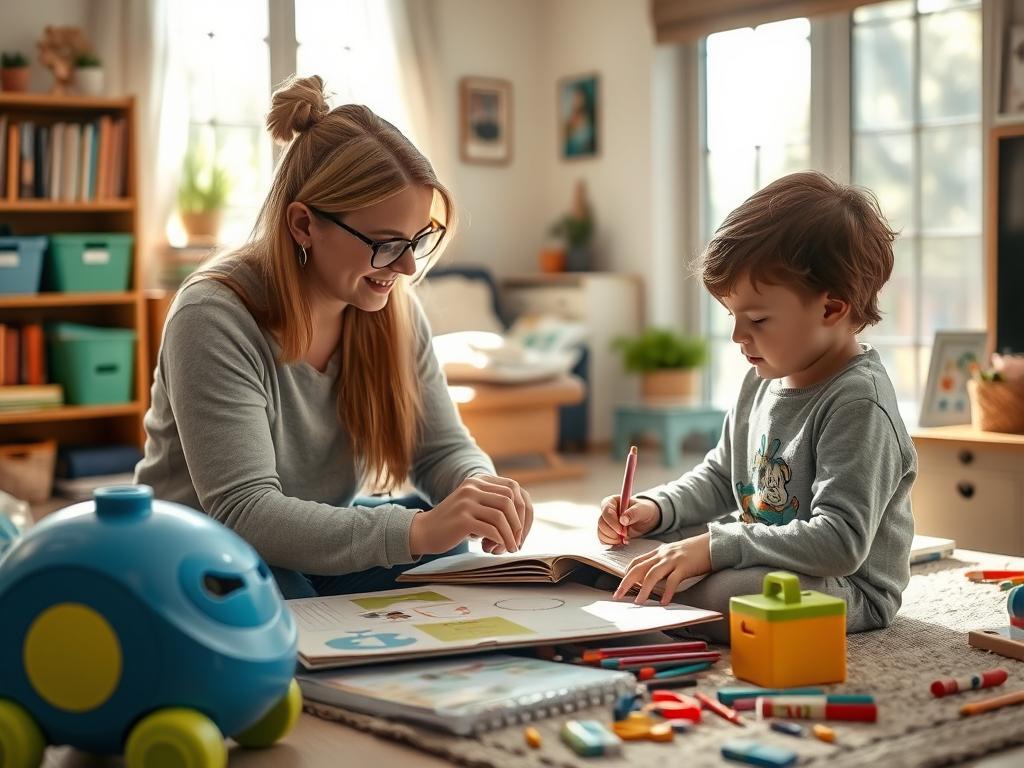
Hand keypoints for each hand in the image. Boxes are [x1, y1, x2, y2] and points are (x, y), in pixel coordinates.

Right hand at [408, 474, 532, 555]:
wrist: (423, 531)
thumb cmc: (453, 524)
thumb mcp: (474, 505)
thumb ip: (493, 504)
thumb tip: (523, 518)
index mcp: (478, 480)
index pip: (513, 489)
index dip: (523, 510)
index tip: (522, 530)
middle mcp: (473, 486)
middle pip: (510, 501)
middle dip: (519, 523)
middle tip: (517, 541)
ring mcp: (466, 501)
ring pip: (501, 516)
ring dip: (510, 535)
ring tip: (510, 548)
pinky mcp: (462, 518)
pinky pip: (491, 529)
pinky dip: (500, 540)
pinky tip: (499, 548)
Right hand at [597, 495, 659, 544]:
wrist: (645, 519)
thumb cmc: (643, 510)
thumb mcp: (641, 510)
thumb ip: (633, 513)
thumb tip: (623, 520)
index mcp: (612, 502)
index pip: (606, 511)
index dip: (612, 522)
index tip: (622, 531)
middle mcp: (606, 512)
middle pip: (601, 523)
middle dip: (613, 532)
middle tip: (625, 535)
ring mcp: (606, 523)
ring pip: (601, 533)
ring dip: (612, 539)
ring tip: (624, 539)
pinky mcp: (607, 532)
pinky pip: (603, 540)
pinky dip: (611, 543)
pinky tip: (620, 542)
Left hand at [612, 533, 711, 604]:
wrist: (713, 543)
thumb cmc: (694, 551)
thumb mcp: (674, 554)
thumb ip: (662, 563)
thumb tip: (651, 579)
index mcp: (659, 551)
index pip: (637, 561)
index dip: (626, 573)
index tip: (620, 585)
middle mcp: (662, 554)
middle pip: (639, 568)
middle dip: (626, 582)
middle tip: (618, 596)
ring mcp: (673, 560)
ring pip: (652, 574)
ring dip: (643, 590)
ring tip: (638, 602)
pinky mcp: (685, 566)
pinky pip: (673, 581)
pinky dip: (667, 592)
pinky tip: (663, 602)